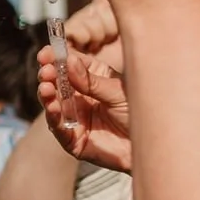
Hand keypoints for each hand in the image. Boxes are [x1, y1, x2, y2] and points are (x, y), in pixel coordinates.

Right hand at [38, 29, 131, 171]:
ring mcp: (75, 118)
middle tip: (46, 71)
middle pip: (56, 82)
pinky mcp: (74, 140)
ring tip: (46, 88)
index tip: (45, 54)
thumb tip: (69, 61)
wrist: (153, 145)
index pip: (69, 63)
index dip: (55, 57)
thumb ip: (92, 80)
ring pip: (53, 103)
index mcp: (92, 78)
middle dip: (48, 75)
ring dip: (46, 95)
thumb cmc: (141, 114)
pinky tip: (54, 107)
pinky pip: (59, 128)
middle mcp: (80, 96)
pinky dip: (53, 117)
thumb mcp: (117, 91)